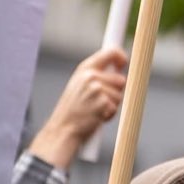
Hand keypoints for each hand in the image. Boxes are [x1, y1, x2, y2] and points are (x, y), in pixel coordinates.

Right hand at [29, 47, 127, 169]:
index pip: (110, 52)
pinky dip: (109, 115)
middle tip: (99, 102)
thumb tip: (119, 70)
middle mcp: (90, 76)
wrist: (61, 130)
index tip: (123, 65)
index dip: (121, 57)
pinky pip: (116, 107)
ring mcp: (96, 89)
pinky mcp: (102, 102)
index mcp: (84, 69)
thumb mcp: (79, 85)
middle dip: (115, 92)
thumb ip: (97, 75)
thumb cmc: (73, 110)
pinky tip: (95, 118)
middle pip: (120, 79)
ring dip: (112, 105)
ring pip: (120, 95)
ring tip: (95, 110)